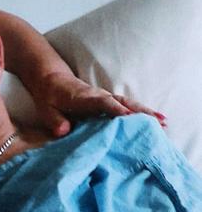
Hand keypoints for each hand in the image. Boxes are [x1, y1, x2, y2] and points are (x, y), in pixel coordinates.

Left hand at [36, 71, 165, 137]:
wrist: (52, 80)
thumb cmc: (49, 96)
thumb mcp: (46, 109)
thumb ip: (55, 120)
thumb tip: (64, 131)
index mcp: (84, 98)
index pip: (103, 103)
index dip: (116, 109)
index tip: (129, 117)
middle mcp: (98, 96)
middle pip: (123, 103)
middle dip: (140, 112)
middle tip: (159, 122)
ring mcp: (105, 98)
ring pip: (128, 104)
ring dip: (146, 113)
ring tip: (164, 123)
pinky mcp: (107, 102)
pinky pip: (126, 107)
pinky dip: (140, 113)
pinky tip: (154, 121)